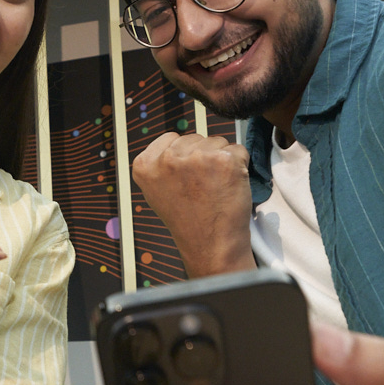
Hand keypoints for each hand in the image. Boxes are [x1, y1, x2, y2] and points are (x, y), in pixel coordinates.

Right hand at [130, 132, 254, 276]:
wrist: (210, 246)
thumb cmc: (188, 221)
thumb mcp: (156, 191)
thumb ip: (160, 164)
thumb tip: (177, 142)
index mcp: (144, 165)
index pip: (170, 138)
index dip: (183, 157)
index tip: (185, 180)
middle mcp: (167, 159)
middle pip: (194, 138)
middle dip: (202, 157)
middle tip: (202, 187)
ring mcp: (196, 158)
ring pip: (217, 142)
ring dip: (221, 160)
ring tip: (215, 188)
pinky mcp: (223, 161)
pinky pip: (238, 150)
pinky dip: (239, 166)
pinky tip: (229, 186)